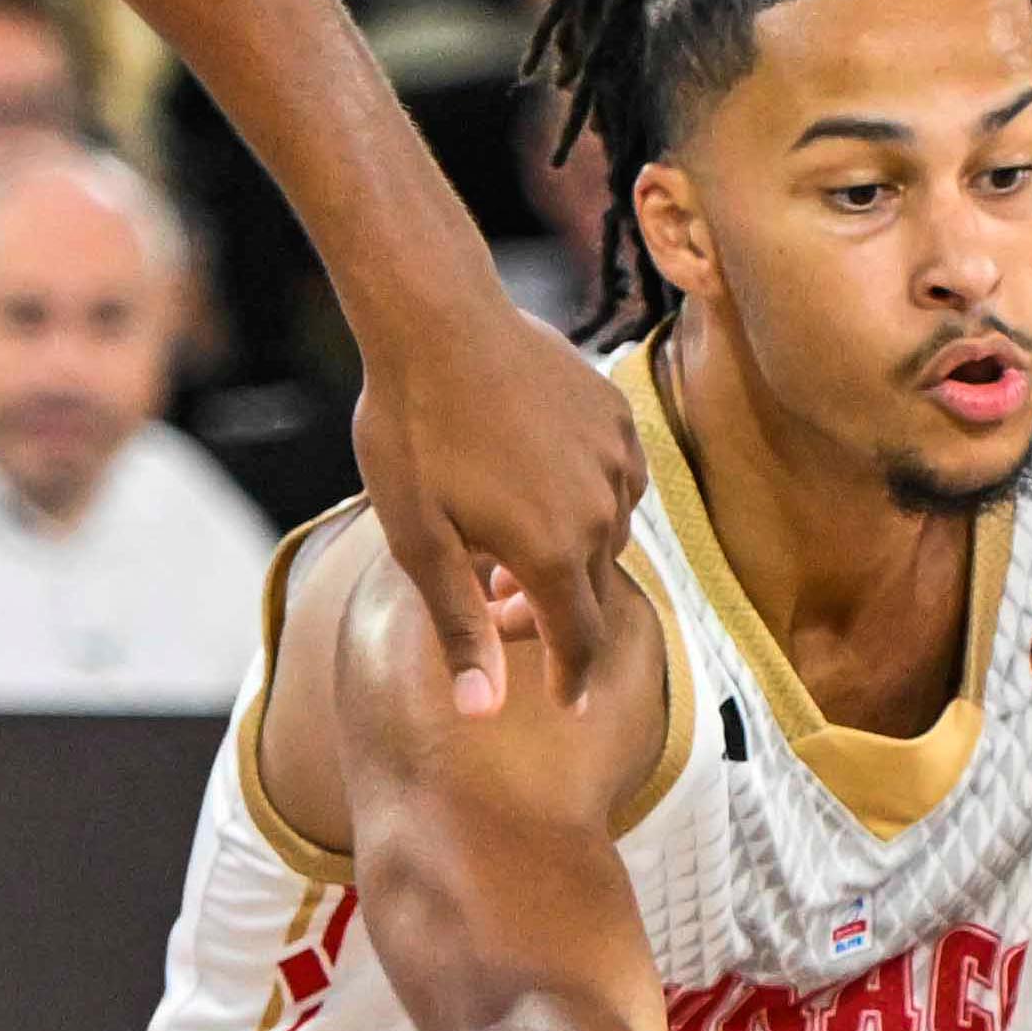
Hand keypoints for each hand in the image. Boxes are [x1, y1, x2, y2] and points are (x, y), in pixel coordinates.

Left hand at [355, 286, 648, 718]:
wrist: (437, 319)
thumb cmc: (413, 431)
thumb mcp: (419, 540)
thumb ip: (460, 628)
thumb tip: (484, 711)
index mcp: (553, 551)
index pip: (579, 639)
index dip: (571, 677)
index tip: (566, 703)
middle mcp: (602, 511)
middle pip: (592, 589)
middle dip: (551, 611)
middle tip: (496, 607)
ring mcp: (616, 460)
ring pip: (608, 534)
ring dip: (569, 553)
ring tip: (509, 542)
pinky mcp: (617, 417)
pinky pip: (618, 480)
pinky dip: (588, 501)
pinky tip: (542, 485)